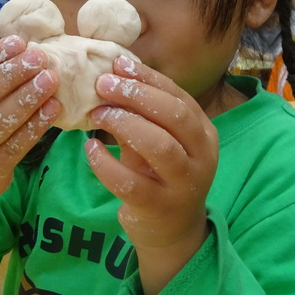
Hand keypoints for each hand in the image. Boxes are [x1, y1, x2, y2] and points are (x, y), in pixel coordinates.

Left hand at [83, 56, 216, 294]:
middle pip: (174, 116)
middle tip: (102, 85)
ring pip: (159, 146)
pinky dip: (106, 164)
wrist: (172, 230)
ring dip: (124, 124)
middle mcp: (202, 156)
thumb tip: (112, 74)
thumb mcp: (158, 140)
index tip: (117, 64)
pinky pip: (131, 182)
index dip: (147, 78)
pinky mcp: (160, 207)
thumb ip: (143, 114)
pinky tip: (90, 149)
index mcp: (203, 132)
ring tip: (97, 114)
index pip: (178, 96)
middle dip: (137, 95)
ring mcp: (184, 184)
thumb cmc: (160, 174)